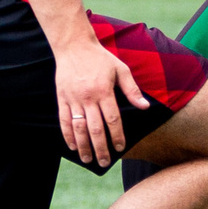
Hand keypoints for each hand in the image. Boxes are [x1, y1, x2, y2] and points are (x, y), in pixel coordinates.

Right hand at [54, 35, 147, 168]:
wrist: (74, 46)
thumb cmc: (100, 58)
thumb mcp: (120, 69)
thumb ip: (132, 90)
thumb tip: (145, 107)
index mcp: (104, 91)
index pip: (113, 119)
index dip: (117, 135)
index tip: (121, 147)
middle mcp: (88, 97)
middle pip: (95, 128)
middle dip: (101, 148)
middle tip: (105, 162)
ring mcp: (73, 99)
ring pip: (78, 128)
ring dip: (84, 146)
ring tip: (88, 159)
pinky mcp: (62, 98)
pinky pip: (64, 120)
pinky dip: (67, 135)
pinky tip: (72, 146)